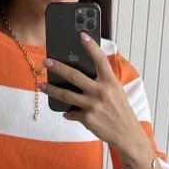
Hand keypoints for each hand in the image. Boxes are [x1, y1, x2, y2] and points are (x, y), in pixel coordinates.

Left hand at [39, 34, 168, 168]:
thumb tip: (78, 75)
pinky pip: (71, 112)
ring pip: (66, 95)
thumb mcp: (116, 91)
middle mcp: (101, 91)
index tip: (81, 35)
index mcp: (110, 81)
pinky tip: (67, 112)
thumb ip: (101, 81)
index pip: (99, 59)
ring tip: (41, 85)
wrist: (127, 133)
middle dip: (58, 67)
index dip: (91, 46)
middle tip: (46, 61)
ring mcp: (93, 105)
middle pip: (74, 76)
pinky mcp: (87, 118)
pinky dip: (68, 113)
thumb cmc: (120, 110)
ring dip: (51, 89)